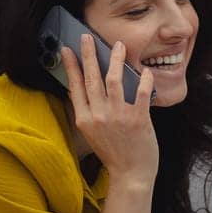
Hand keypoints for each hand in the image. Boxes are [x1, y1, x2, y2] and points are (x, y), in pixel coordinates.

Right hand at [59, 34, 157, 186]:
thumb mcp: (92, 134)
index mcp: (85, 119)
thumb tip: (82, 90)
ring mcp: (118, 116)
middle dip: (88, 54)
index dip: (71, 66)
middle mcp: (98, 116)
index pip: (74, 86)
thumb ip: (87, 112)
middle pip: (91, 78)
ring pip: (113, 80)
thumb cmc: (113, 153)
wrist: (131, 175)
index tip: (67, 49)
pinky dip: (143, 79)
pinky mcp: (138, 119)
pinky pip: (140, 92)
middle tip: (87, 37)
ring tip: (118, 46)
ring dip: (115, 60)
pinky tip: (144, 70)